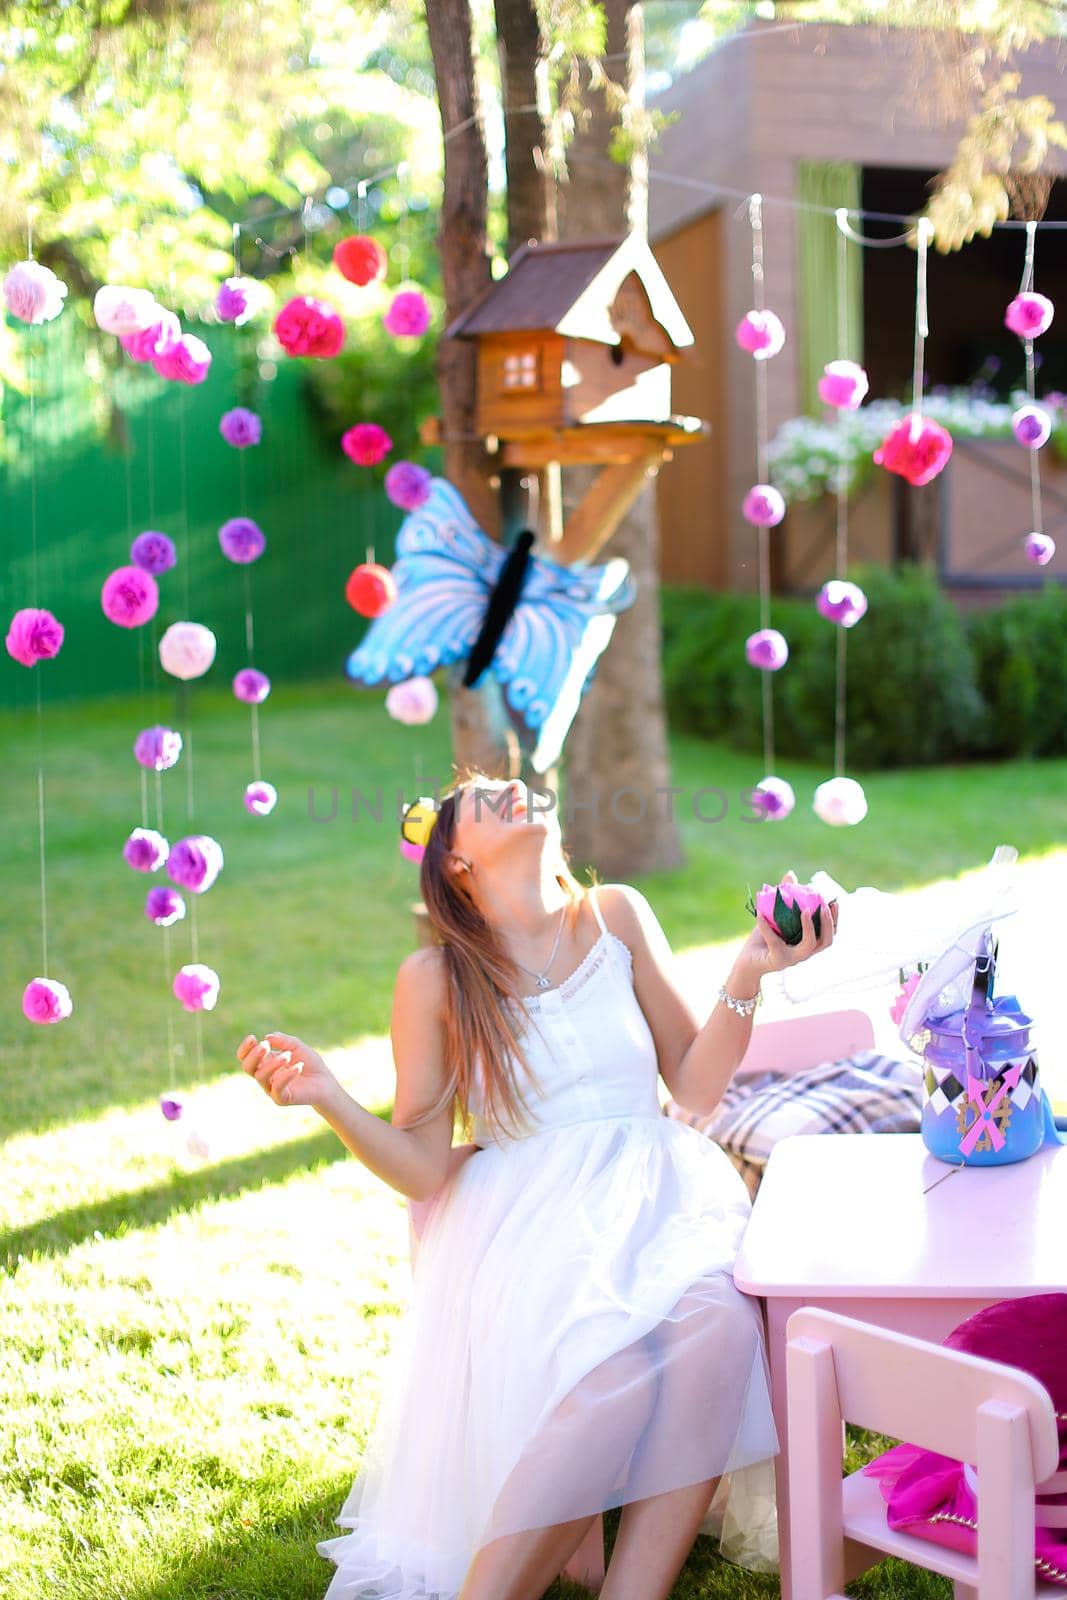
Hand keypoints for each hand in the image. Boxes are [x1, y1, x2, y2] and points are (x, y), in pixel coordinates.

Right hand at [235, 1031, 337, 1108]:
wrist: (325, 1082)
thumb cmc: (309, 1063)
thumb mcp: (297, 1046)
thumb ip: (284, 1041)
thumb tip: (267, 1037)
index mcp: (265, 1063)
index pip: (246, 1058)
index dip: (245, 1048)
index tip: (252, 1037)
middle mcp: (265, 1076)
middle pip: (247, 1067)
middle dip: (253, 1055)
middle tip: (265, 1046)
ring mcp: (271, 1088)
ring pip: (260, 1076)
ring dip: (272, 1063)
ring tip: (288, 1055)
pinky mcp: (281, 1099)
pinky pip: (277, 1088)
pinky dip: (287, 1075)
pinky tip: (298, 1066)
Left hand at [737, 868, 838, 982]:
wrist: (747, 962)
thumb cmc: (763, 939)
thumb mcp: (775, 917)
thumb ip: (785, 899)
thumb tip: (791, 874)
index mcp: (808, 943)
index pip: (830, 933)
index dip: (835, 918)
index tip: (833, 901)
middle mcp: (804, 953)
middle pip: (827, 941)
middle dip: (828, 922)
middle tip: (823, 905)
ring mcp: (792, 959)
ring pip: (809, 945)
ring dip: (810, 927)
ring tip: (805, 910)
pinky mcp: (777, 960)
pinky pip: (774, 941)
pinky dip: (766, 926)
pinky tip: (759, 914)